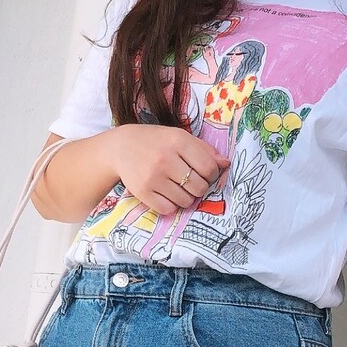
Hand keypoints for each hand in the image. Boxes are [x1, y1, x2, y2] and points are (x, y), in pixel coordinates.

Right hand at [110, 124, 229, 217]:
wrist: (120, 148)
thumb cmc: (156, 142)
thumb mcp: (179, 137)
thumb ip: (203, 149)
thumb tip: (226, 164)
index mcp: (178, 141)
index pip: (209, 168)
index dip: (211, 176)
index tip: (204, 175)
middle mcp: (166, 158)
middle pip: (199, 187)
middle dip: (199, 188)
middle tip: (190, 183)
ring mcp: (153, 177)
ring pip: (185, 201)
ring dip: (185, 198)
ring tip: (177, 188)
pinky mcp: (143, 192)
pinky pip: (168, 209)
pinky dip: (171, 205)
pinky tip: (166, 194)